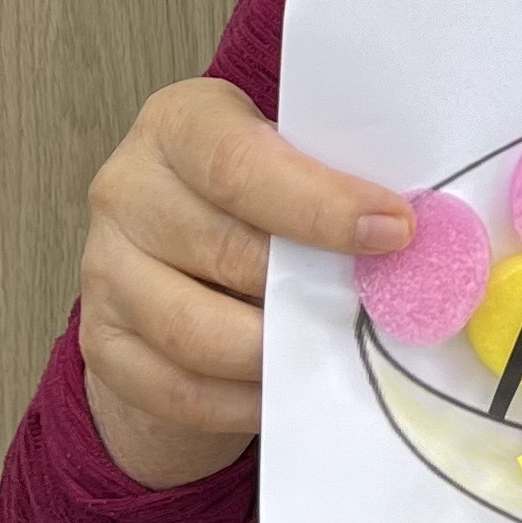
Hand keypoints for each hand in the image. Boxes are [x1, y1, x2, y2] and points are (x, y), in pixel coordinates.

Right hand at [78, 76, 413, 489]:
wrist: (176, 249)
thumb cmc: (256, 191)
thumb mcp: (287, 156)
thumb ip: (334, 176)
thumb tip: (421, 232)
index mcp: (179, 123)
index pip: (241, 165)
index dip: (321, 204)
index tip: (396, 231)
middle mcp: (126, 189)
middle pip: (225, 252)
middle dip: (311, 285)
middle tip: (379, 304)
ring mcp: (103, 270)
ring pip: (195, 333)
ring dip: (277, 348)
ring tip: (334, 345)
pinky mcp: (100, 342)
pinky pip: (177, 389)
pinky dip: (240, 399)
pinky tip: (288, 387)